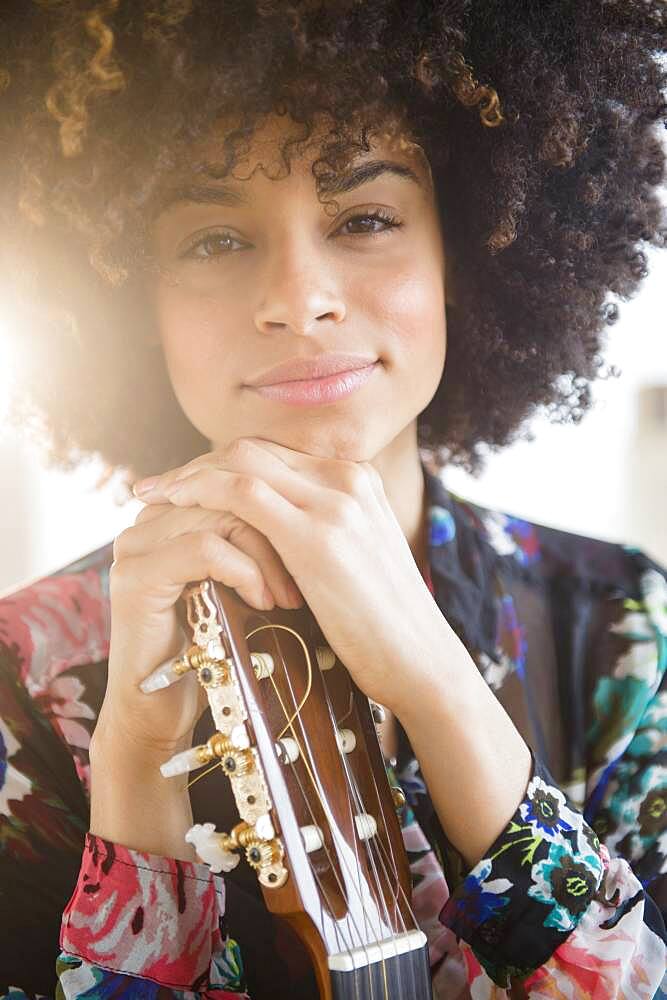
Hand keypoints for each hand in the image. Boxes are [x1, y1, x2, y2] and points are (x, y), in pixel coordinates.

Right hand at [96, 490, 302, 756]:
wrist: (163, 712)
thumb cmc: (215, 648)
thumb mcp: (244, 584)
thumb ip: (260, 541)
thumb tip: (318, 508)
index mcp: (174, 511)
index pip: (237, 476)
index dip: (279, 505)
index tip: (314, 544)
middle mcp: (150, 519)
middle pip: (231, 490)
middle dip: (277, 531)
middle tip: (304, 579)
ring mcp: (137, 545)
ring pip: (222, 515)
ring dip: (267, 555)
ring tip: (286, 597)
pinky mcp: (136, 576)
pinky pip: (203, 548)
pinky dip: (244, 571)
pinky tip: (262, 602)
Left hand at [132, 438, 463, 714]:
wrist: (423, 662)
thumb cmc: (384, 625)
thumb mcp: (354, 560)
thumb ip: (318, 532)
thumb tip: (265, 536)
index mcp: (357, 480)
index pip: (273, 453)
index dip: (220, 462)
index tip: (183, 482)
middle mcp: (348, 479)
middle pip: (253, 448)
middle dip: (196, 463)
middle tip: (156, 486)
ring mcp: (337, 502)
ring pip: (242, 461)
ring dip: (189, 474)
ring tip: (152, 495)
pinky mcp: (318, 536)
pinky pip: (243, 494)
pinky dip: (201, 494)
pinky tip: (173, 508)